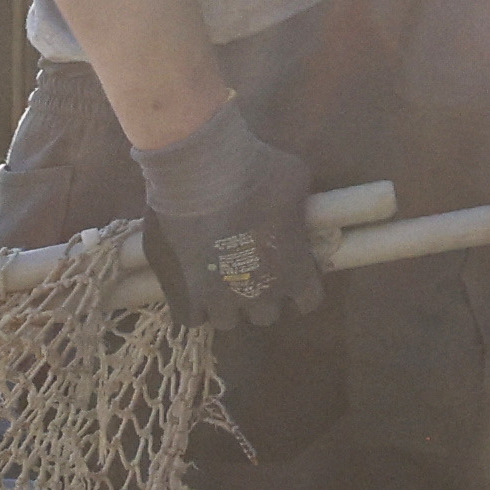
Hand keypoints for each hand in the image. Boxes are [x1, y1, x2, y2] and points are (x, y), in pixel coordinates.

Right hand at [133, 97, 325, 331]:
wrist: (198, 169)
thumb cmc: (253, 170)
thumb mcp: (294, 179)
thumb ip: (296, 205)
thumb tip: (292, 205)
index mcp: (293, 272)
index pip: (307, 300)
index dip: (298, 285)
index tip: (287, 269)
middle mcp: (259, 294)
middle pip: (265, 314)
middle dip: (259, 294)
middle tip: (248, 268)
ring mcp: (218, 298)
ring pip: (226, 320)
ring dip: (225, 303)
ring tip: (215, 278)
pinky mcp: (182, 293)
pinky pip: (190, 317)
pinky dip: (192, 304)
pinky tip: (189, 284)